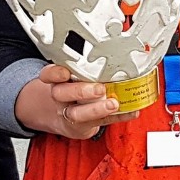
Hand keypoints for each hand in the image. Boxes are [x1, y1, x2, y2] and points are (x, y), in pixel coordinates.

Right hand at [16, 64, 136, 138]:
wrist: (67, 119)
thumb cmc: (75, 91)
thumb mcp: (74, 76)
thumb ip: (87, 67)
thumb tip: (120, 54)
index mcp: (58, 81)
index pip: (49, 75)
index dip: (55, 73)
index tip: (65, 72)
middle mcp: (61, 98)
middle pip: (62, 94)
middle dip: (81, 91)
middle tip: (100, 89)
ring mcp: (70, 113)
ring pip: (77, 114)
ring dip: (97, 109)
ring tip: (113, 104)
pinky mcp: (83, 126)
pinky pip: (100, 122)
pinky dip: (118, 116)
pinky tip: (130, 111)